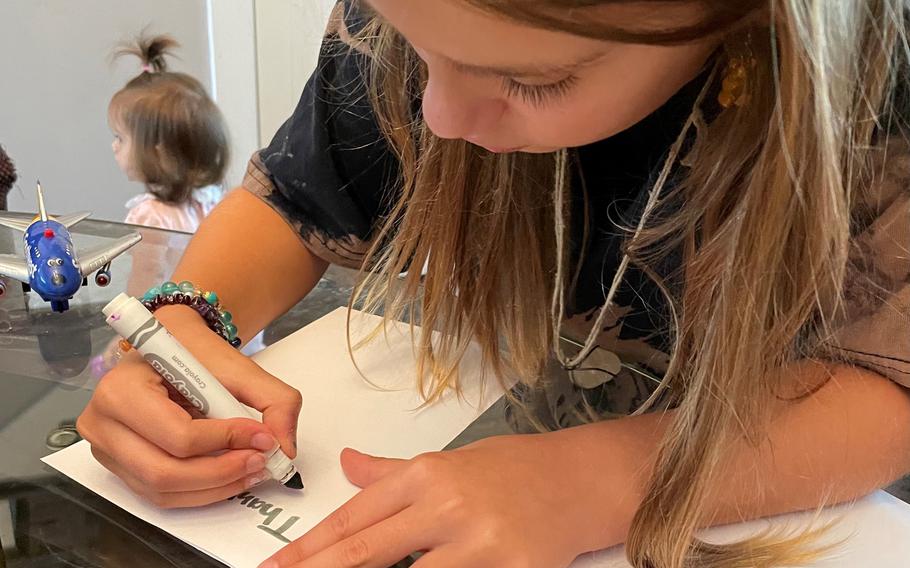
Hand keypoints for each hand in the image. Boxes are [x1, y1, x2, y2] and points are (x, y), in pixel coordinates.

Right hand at [77, 305, 301, 507]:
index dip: (225, 442)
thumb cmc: (196, 352)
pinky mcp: (118, 467)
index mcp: (122, 388)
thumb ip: (274, 400)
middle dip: (221, 473)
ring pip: (162, 490)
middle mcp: (102, 422)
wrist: (172, 345)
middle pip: (164, 472)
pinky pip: (159, 494)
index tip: (261, 436)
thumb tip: (284, 447)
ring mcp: (105, 449)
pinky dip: (200, 491)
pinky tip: (230, 475)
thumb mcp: (239, 366)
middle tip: (260, 461)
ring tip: (251, 469)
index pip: (177, 434)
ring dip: (215, 488)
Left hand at [260, 433, 624, 567]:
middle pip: (366, 551)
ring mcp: (481, 543)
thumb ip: (391, 472)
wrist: (583, 479)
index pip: (353, 517)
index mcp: (427, 475)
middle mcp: (448, 505)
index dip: (309, 549)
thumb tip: (346, 463)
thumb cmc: (516, 469)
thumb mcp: (450, 461)